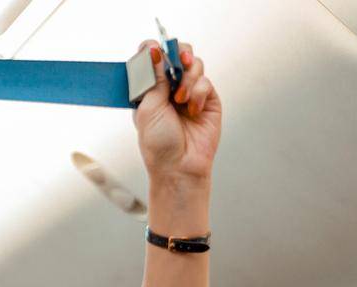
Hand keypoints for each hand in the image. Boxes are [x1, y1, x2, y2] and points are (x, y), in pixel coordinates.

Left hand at [132, 41, 221, 182]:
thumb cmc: (158, 143)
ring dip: (188, 76)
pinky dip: (198, 92)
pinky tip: (191, 109)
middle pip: (177, 54)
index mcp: (149, 88)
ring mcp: (189, 92)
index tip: (154, 50)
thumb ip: (153, 78)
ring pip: (194, 64)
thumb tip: (154, 51)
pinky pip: (206, 82)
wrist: (179, 166)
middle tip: (178, 61)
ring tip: (180, 98)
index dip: (154, 50)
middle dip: (177, 53)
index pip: (152, 58)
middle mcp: (169, 87)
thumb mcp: (148, 107)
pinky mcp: (207, 100)